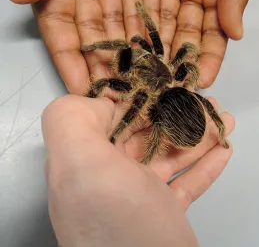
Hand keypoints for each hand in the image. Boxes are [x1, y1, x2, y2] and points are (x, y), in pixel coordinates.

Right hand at [6, 0, 147, 94]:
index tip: (81, 86)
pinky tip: (159, 50)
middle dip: (103, 64)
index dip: (69, 57)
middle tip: (117, 94)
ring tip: (142, 81)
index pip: (59, 25)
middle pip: (92, 32)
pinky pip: (143, 4)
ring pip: (120, 23)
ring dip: (129, 53)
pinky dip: (150, 28)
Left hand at [42, 95, 233, 245]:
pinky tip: (222, 150)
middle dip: (178, 115)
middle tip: (206, 103)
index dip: (141, 99)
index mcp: (85, 161)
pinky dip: (205, 165)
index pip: (112, 118)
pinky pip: (185, 182)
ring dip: (198, 136)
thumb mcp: (80, 165)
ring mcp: (136, 197)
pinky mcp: (161, 214)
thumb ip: (73, 121)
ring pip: (169, 154)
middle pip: (146, 134)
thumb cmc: (116, 229)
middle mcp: (107, 177)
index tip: (169, 86)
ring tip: (222, 120)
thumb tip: (98, 104)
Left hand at [141, 0, 258, 87]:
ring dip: (150, 48)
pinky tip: (128, 42)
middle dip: (173, 61)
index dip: (207, 58)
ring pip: (157, 22)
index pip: (212, 35)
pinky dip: (133, 20)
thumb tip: (236, 33)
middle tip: (164, 86)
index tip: (200, 81)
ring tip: (141, 72)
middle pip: (181, 35)